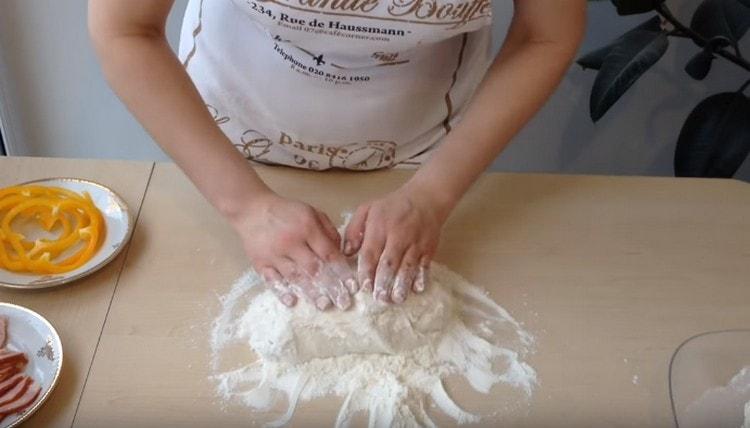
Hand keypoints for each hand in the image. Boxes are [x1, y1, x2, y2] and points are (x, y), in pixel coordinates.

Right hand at [230, 192, 356, 309]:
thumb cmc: (286, 212)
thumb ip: (328, 231)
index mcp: (307, 228)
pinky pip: (272, 280)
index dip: (342, 271)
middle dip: (330, 287)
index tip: (352, 286)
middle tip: (343, 303)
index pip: (328, 253)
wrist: (251, 209)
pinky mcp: (260, 263)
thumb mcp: (311, 212)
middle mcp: (291, 242)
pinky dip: (281, 291)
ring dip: (311, 292)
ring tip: (323, 305)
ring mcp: (274, 254)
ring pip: (295, 277)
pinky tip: (292, 302)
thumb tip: (340, 253)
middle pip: (314, 268)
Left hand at [342, 182, 452, 303]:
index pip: (371, 252)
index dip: (367, 271)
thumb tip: (346, 253)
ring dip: (402, 284)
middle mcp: (398, 235)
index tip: (364, 287)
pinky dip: (421, 278)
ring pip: (408, 266)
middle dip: (384, 282)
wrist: (426, 198)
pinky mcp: (429, 248)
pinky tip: (416, 290)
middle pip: (389, 262)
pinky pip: (425, 265)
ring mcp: (415, 243)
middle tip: (379, 299)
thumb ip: (353, 230)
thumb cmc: (392, 207)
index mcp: (380, 227)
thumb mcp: (367, 209)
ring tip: (396, 299)